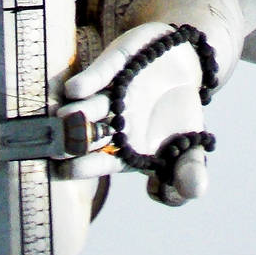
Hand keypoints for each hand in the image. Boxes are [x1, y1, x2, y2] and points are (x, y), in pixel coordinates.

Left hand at [59, 22, 210, 205]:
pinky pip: (100, 73)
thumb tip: (195, 191)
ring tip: (65, 117)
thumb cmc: (181, 115)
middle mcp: (112, 122)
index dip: (86, 166)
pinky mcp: (115, 63)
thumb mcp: (191, 145)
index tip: (71, 170)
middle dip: (72, 141)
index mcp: (124, 149)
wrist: (189, 65)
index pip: (100, 162)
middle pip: (86, 135)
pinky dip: (88, 81)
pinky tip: (74, 90)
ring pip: (88, 106)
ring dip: (75, 113)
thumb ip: (190, 170)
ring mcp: (112, 93)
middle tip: (60, 146)